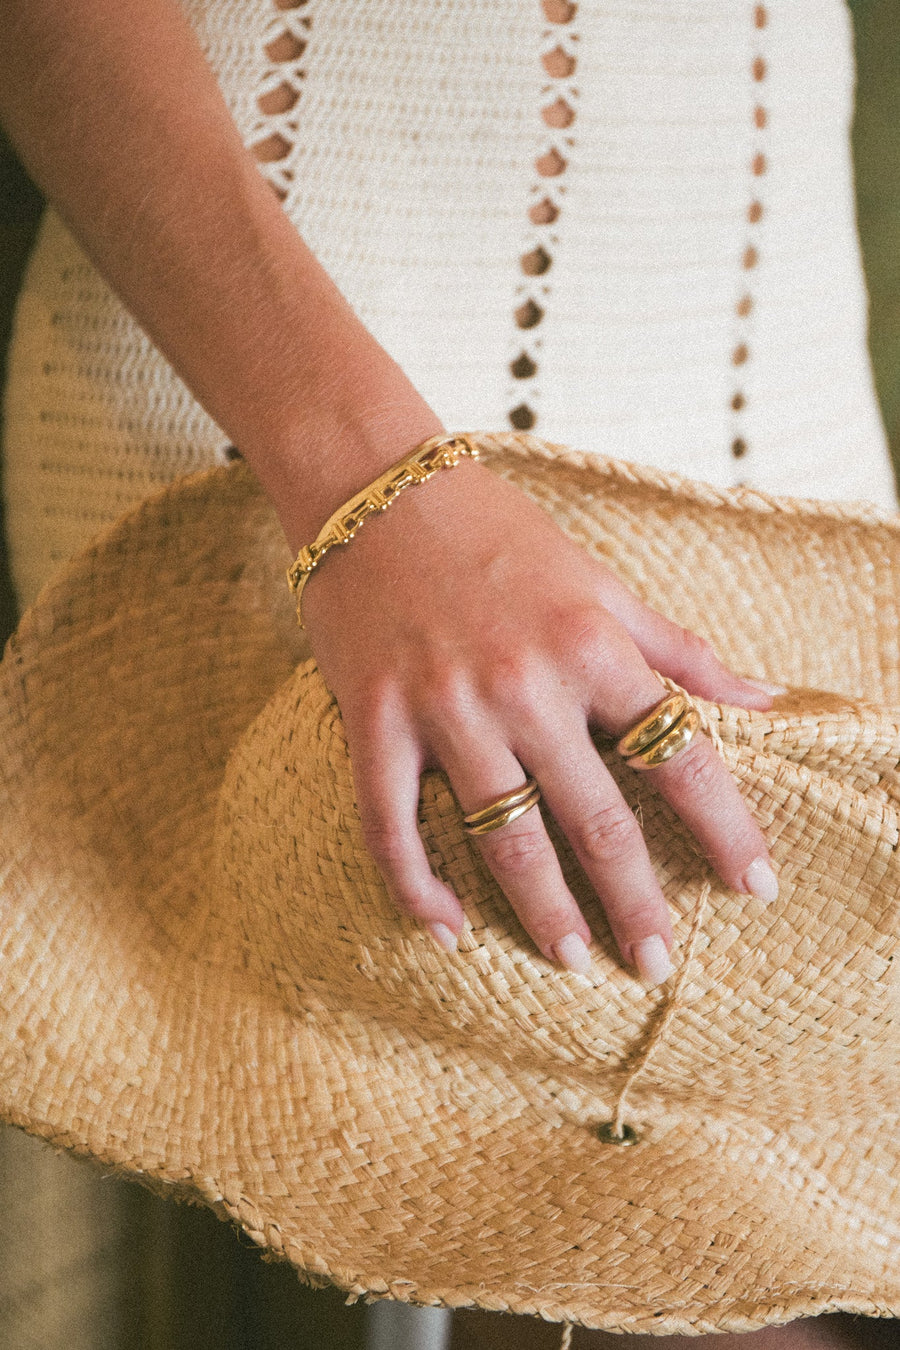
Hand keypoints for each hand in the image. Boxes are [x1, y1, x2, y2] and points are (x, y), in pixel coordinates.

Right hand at [301, 456, 778, 986]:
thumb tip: (765, 700)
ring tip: (575, 962)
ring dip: (544, 913)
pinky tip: (446, 934)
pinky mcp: (373, 721)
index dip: (726, 829)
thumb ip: (679, 648)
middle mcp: (524, 685)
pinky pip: (392, 825)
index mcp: (592, 647)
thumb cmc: (497, 533)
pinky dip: (416, 888)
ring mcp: (444, 708)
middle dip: (637, 903)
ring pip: (504, 838)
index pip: (681, 756)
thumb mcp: (601, 581)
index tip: (755, 886)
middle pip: (598, 820)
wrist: (377, 488)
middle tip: (657, 961)